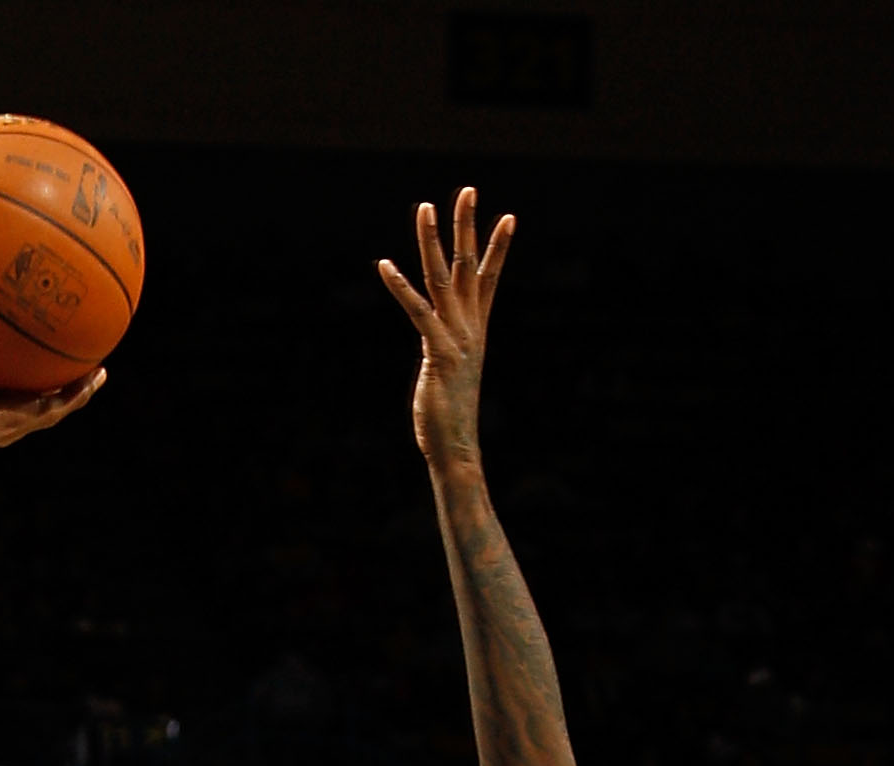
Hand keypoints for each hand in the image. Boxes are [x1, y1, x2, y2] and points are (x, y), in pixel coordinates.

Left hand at [0, 364, 105, 450]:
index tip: (35, 368)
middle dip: (59, 385)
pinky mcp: (38, 417)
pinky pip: (68, 402)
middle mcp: (19, 413)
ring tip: (99, 372)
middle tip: (74, 369)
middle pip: (45, 398)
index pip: (17, 393)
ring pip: (64, 401)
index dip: (27, 382)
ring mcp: (31, 417)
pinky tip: (99, 374)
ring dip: (82, 387)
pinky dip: (84, 390)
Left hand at [378, 186, 511, 474]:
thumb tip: (440, 351)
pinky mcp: (438, 352)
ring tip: (425, 207)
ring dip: (433, 241)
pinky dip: (400, 286)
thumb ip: (446, 354)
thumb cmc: (450, 417)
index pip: (489, 280)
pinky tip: (385, 265)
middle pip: (468, 266)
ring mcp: (456, 338)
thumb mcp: (451, 376)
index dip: (498, 248)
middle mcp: (469, 328)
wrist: (456, 447)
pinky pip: (418, 311)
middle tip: (469, 190)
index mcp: (475, 331)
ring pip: (442, 278)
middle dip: (468, 227)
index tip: (508, 217)